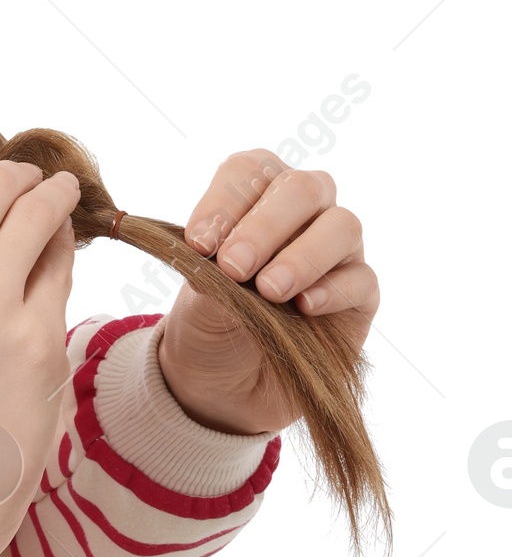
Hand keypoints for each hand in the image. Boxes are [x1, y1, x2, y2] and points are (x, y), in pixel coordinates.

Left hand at [156, 151, 378, 435]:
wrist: (222, 386)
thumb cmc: (209, 323)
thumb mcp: (195, 301)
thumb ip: (211, 278)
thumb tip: (230, 267)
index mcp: (254, 196)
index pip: (249, 171)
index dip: (225, 200)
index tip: (198, 243)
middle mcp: (302, 213)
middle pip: (302, 189)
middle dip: (265, 226)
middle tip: (233, 267)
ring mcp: (336, 252)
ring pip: (341, 226)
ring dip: (302, 256)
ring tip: (269, 290)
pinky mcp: (359, 296)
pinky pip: (360, 280)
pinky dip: (332, 290)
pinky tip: (304, 307)